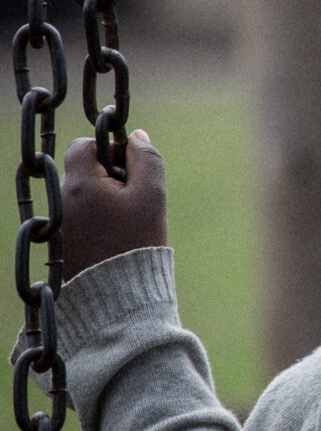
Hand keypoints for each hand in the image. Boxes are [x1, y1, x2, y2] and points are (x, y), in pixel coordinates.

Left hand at [61, 131, 166, 284]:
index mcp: (80, 184)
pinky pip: (79, 213)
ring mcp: (60, 221)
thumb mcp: (151, 195)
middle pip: (83, 168)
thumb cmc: (135, 241)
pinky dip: (97, 214)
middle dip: (109, 173)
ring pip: (82, 192)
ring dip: (104, 195)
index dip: (109, 147)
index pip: (84, 145)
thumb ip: (147, 159)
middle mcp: (61, 199)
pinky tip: (115, 233)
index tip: (130, 167)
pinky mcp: (63, 239)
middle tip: (133, 195)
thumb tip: (136, 136)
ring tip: (126, 219)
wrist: (116, 294)